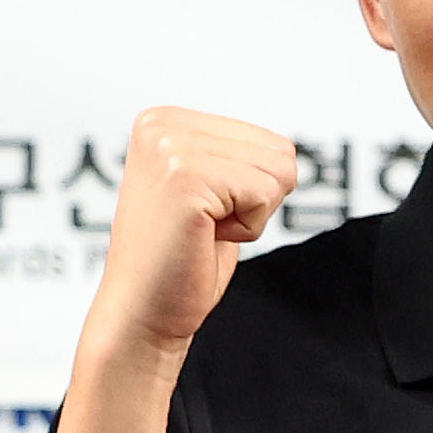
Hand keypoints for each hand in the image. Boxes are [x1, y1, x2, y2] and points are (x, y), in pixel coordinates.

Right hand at [87, 108, 297, 358]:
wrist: (143, 311)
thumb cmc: (180, 259)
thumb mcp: (211, 189)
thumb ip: (235, 158)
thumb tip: (289, 151)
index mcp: (165, 121)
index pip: (270, 141)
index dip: (252, 190)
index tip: (204, 211)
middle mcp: (163, 126)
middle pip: (279, 152)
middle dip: (255, 200)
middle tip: (204, 226)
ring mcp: (171, 148)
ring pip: (276, 173)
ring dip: (250, 215)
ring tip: (202, 231)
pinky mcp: (184, 177)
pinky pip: (263, 195)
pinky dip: (247, 229)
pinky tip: (203, 238)